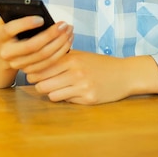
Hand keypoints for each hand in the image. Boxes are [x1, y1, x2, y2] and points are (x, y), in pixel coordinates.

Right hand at [0, 17, 73, 88]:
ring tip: (69, 30)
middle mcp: (7, 52)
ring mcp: (17, 64)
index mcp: (0, 36)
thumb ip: (17, 13)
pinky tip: (68, 40)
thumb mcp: (6, 21)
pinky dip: (60, 52)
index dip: (26, 23)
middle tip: (64, 24)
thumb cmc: (8, 32)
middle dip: (51, 35)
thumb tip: (34, 6)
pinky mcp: (29, 70)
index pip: (11, 29)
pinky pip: (48, 63)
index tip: (42, 18)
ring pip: (43, 56)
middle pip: (32, 46)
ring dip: (60, 43)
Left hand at [26, 50, 157, 104]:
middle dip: (40, 85)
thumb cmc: (101, 64)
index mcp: (72, 59)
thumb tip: (37, 60)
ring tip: (59, 88)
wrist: (125, 74)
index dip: (33, 73)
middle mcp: (76, 72)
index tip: (32, 75)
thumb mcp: (81, 55)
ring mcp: (82, 86)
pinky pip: (66, 101)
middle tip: (43, 84)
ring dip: (53, 93)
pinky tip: (74, 92)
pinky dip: (66, 98)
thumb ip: (62, 58)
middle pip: (43, 84)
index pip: (42, 68)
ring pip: (52, 95)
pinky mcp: (88, 99)